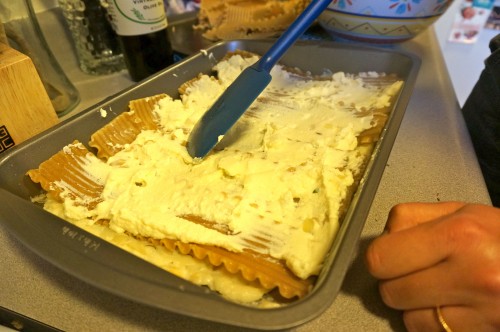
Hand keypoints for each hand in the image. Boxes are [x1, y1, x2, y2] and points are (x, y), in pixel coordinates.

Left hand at [365, 202, 499, 330]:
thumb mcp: (464, 211)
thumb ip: (415, 218)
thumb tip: (382, 238)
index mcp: (461, 234)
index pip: (381, 256)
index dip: (381, 256)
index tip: (390, 254)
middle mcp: (471, 274)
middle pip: (390, 291)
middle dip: (395, 282)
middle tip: (413, 271)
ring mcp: (482, 310)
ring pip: (408, 318)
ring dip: (413, 306)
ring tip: (435, 289)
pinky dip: (432, 323)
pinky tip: (450, 306)